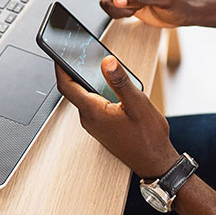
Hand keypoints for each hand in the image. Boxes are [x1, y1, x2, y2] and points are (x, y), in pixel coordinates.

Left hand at [54, 56, 179, 178]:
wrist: (156, 163)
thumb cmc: (148, 138)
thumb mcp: (138, 104)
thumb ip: (120, 81)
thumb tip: (107, 62)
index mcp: (93, 112)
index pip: (66, 85)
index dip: (60, 66)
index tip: (59, 51)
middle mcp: (89, 119)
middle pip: (74, 89)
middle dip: (77, 69)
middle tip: (84, 52)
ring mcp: (95, 125)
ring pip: (86, 96)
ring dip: (91, 81)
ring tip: (101, 66)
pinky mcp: (102, 127)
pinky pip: (94, 105)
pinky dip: (99, 91)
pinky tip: (113, 86)